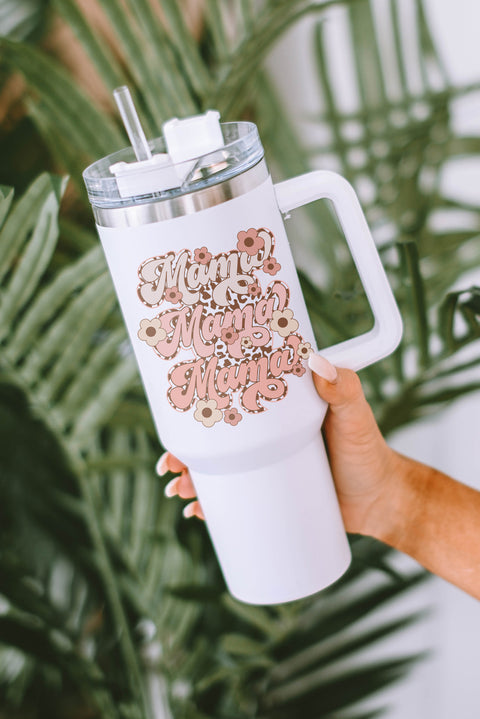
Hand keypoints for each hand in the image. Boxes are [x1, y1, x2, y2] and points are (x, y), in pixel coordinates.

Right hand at [156, 354, 398, 534]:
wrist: (382, 502)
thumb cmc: (370, 452)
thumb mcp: (355, 418)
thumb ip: (344, 389)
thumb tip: (317, 362)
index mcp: (278, 411)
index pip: (232, 401)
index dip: (200, 408)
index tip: (176, 412)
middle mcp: (267, 437)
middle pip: (215, 441)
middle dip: (184, 452)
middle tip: (169, 465)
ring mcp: (267, 467)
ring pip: (218, 472)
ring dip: (191, 480)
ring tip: (180, 492)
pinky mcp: (272, 495)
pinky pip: (234, 500)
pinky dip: (212, 507)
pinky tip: (197, 513)